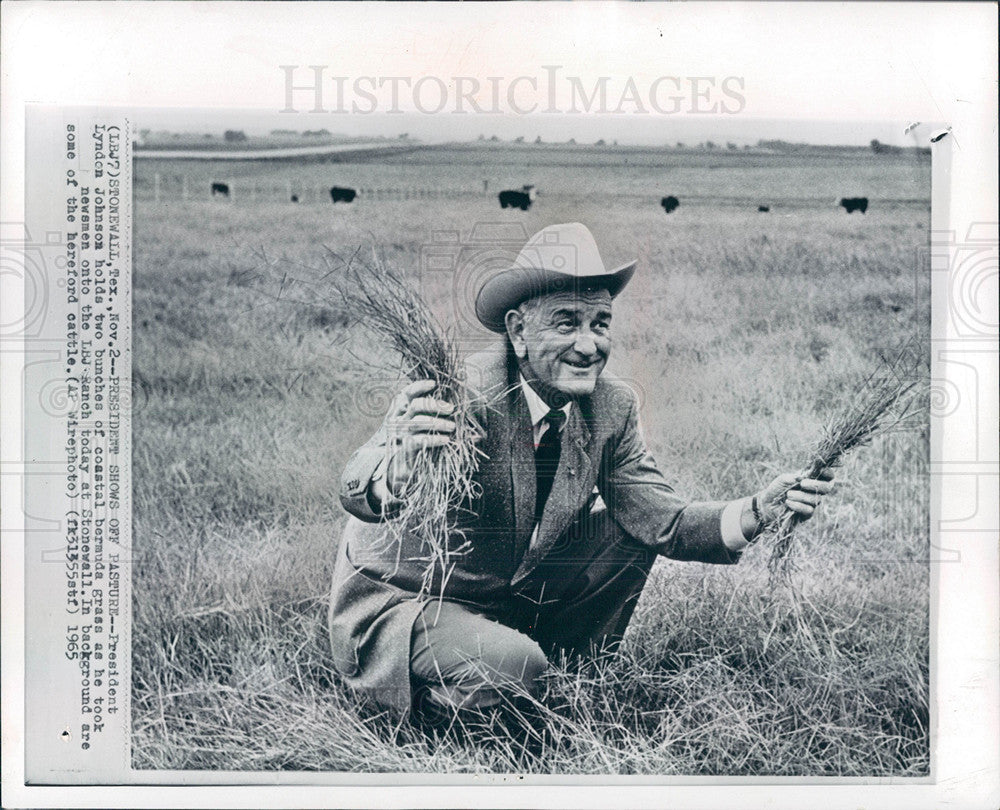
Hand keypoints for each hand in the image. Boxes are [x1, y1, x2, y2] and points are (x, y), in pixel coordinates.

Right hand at [381, 379, 455, 498]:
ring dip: (438, 422)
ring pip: (418, 422)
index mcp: (400, 411)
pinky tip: (445, 440)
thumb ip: (431, 414)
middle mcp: (398, 420)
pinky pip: (419, 440)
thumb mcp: (419, 426)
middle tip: (451, 409)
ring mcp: (400, 435)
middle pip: (415, 405)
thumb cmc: (415, 444)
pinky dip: (434, 439)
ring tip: (452, 426)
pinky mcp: (404, 449)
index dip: (419, 386)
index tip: (434, 384)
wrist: (400, 471)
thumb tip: (455, 407)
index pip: (406, 393)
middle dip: (435, 404)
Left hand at [755, 468, 835, 526]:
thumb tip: (803, 477)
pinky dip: (797, 505)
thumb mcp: (784, 479)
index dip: (828, 473)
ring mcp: (812, 503)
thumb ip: (795, 477)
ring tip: (788, 494)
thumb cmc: (777, 489)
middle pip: (827, 487)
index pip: (827, 476)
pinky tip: (788, 503)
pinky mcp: (807, 514)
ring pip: (816, 499)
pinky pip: (809, 510)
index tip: (822, 470)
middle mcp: (814, 491)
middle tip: (802, 484)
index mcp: (811, 479)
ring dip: (801, 496)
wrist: (767, 505)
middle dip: (816, 485)